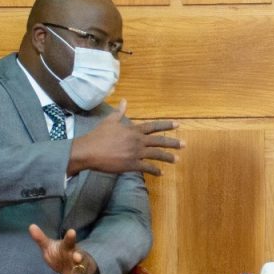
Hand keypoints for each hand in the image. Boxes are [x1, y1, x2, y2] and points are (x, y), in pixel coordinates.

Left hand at [28, 224, 98, 273]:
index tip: (71, 231)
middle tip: (77, 257)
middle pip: (79, 258)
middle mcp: (77, 259)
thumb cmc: (62, 254)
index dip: (71, 237)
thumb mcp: (51, 246)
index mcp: (70, 248)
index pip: (70, 242)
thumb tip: (30, 226)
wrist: (79, 266)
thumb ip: (41, 239)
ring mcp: (79, 271)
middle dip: (79, 258)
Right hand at [69, 99, 184, 176]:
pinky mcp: (131, 164)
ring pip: (156, 155)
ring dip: (167, 157)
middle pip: (159, 141)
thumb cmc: (98, 136)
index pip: (154, 126)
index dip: (166, 125)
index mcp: (133, 130)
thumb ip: (119, 112)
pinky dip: (154, 170)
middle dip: (173, 143)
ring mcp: (136, 153)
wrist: (89, 151)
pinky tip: (160, 173)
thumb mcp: (109, 121)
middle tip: (184, 144)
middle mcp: (137, 141)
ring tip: (177, 159)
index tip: (178, 124)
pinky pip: (146, 168)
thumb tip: (124, 101)